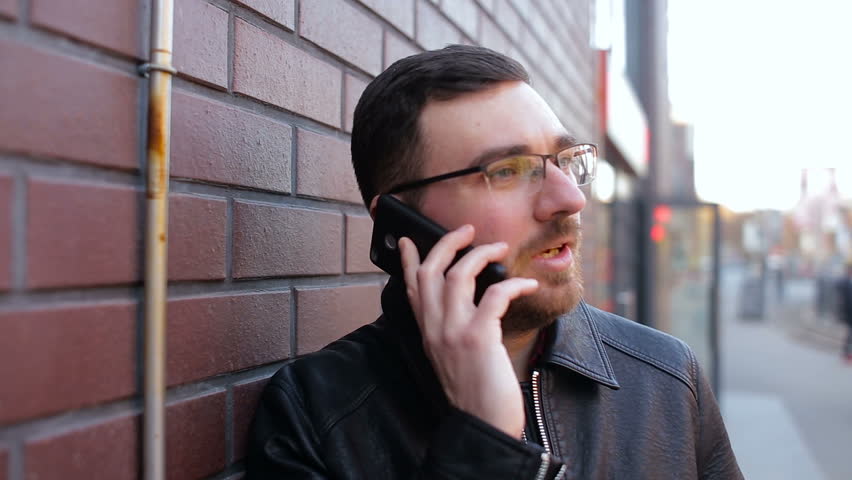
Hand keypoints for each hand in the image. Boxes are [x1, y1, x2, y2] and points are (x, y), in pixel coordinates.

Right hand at [398, 224, 538, 437]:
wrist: (483, 426)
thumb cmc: (476, 394)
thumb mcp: (453, 359)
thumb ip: (452, 331)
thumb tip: (472, 304)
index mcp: (427, 332)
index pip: (410, 287)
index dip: (407, 260)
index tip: (407, 239)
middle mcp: (434, 329)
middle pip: (430, 270)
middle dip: (447, 243)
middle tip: (467, 230)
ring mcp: (453, 332)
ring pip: (459, 274)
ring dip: (481, 254)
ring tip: (500, 248)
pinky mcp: (477, 338)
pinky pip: (495, 295)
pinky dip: (514, 284)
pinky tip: (527, 283)